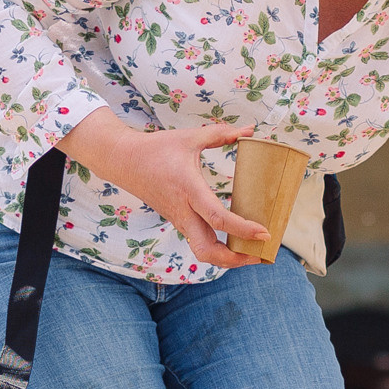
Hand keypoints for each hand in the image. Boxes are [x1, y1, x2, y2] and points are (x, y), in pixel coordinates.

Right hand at [57, 113, 267, 269]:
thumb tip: (249, 129)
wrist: (124, 161)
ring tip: (252, 254)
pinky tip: (236, 243)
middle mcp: (184, 211)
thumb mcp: (190, 137)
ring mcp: (179, 220)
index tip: (264, 231)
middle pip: (208, 250)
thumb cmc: (157, 148)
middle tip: (260, 254)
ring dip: (227, 259)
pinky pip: (199, 243)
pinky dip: (218, 249)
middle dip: (235, 259)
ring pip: (202, 252)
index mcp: (189, 190)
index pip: (218, 218)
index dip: (243, 229)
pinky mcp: (178, 222)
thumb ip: (221, 134)